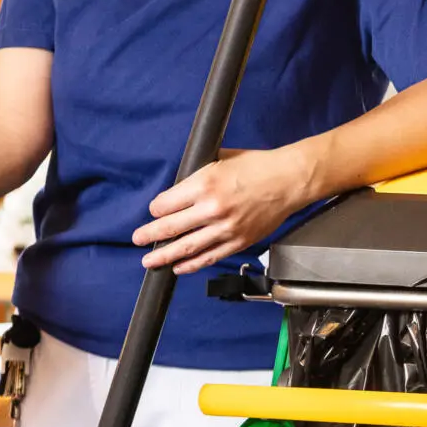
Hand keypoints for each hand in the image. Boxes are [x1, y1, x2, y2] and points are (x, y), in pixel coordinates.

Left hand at [134, 146, 318, 273]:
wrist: (289, 180)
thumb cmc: (258, 166)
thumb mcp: (220, 159)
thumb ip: (198, 174)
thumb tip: (180, 186)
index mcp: (205, 183)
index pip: (167, 203)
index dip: (156, 209)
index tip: (153, 211)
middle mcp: (212, 208)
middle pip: (171, 227)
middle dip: (150, 234)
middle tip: (137, 239)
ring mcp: (226, 228)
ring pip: (188, 247)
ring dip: (165, 255)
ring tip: (149, 261)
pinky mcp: (239, 241)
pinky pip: (210, 256)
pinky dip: (192, 264)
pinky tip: (179, 267)